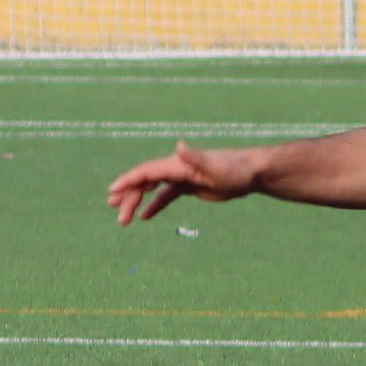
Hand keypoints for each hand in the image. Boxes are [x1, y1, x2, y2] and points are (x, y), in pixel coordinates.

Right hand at [106, 141, 259, 225]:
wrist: (253, 173)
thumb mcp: (216, 166)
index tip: (112, 191)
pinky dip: (155, 205)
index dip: (128, 180)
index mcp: (177, 164)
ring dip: (137, 202)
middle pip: (145, 183)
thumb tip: (179, 146)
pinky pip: (166, 196)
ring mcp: (182, 177)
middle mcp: (176, 168)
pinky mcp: (190, 186)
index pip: (146, 172)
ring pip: (153, 190)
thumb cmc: (236, 169)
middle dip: (129, 198)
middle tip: (119, 217)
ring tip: (123, 219)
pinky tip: (144, 217)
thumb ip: (196, 158)